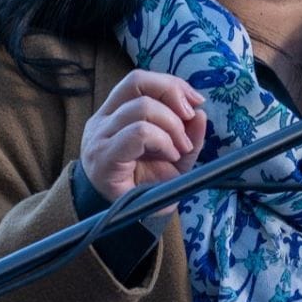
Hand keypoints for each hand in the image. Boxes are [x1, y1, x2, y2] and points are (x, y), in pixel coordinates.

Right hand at [81, 70, 206, 210]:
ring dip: (172, 125)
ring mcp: (101, 137)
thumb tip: (201, 112)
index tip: (196, 101)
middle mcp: (103, 120)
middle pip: (137, 81)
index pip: (140, 80)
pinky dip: (162, 140)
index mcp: (116, 112)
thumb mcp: (176, 153)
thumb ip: (189, 133)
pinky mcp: (104, 158)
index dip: (171, 83)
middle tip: (189, 119)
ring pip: (142, 107)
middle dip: (172, 95)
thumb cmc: (147, 183)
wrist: (127, 221)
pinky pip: (138, 132)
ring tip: (179, 148)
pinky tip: (170, 155)